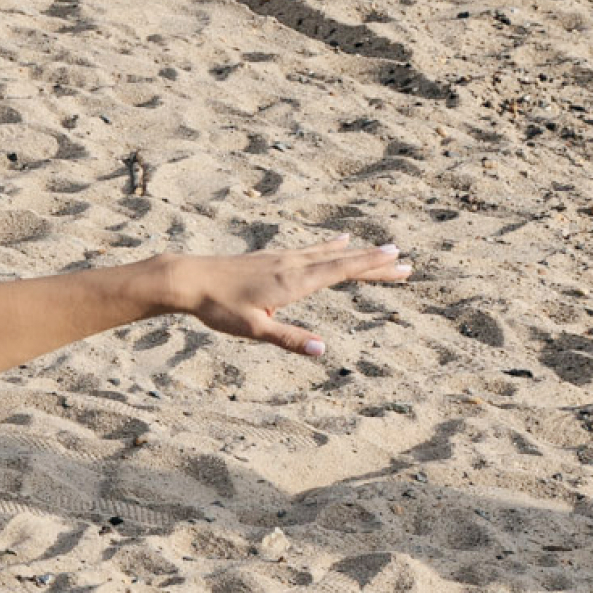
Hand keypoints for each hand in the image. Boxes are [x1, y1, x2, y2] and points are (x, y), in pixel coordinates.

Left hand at [151, 235, 410, 357]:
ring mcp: (282, 258)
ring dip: (355, 253)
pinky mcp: (270, 257)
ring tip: (378, 249)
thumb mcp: (253, 330)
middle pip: (342, 261)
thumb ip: (288, 339)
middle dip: (374, 262)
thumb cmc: (218, 307)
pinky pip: (309, 249)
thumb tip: (322, 351)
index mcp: (294, 283)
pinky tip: (334, 241)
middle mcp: (293, 265)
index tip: (399, 261)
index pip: (342, 272)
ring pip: (328, 253)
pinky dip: (328, 246)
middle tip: (404, 261)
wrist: (188, 279)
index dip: (372, 267)